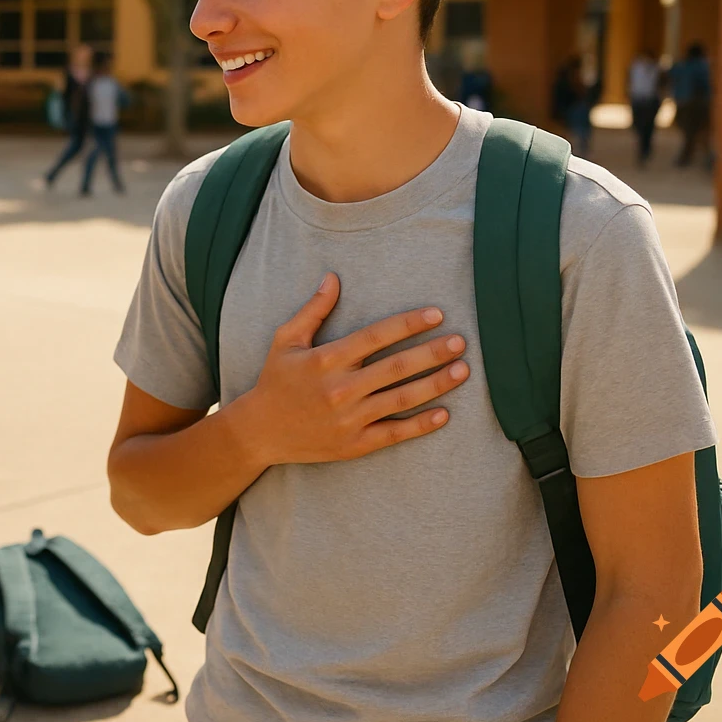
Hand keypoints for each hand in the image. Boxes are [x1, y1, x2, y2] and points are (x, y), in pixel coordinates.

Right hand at [232, 273, 467, 466]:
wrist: (260, 432)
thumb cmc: (276, 380)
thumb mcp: (286, 340)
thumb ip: (313, 310)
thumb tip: (333, 277)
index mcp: (325, 360)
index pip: (375, 336)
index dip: (407, 324)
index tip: (436, 314)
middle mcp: (339, 389)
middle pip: (395, 368)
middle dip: (432, 353)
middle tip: (461, 341)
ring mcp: (349, 419)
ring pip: (401, 399)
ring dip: (436, 384)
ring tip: (462, 371)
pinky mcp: (354, 444)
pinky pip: (394, 433)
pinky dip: (421, 425)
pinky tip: (445, 413)